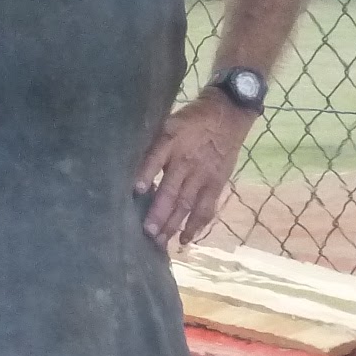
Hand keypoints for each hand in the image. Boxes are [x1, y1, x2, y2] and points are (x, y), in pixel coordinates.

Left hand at [136, 91, 256, 246]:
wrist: (227, 114)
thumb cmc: (190, 120)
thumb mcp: (168, 123)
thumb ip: (153, 145)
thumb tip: (128, 163)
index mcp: (171, 141)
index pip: (156, 158)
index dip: (146, 174)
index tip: (136, 190)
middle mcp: (186, 161)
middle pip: (171, 191)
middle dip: (158, 213)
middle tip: (146, 233)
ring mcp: (203, 175)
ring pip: (186, 204)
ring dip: (172, 225)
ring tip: (159, 242)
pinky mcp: (216, 183)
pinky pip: (206, 208)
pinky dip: (196, 225)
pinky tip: (185, 239)